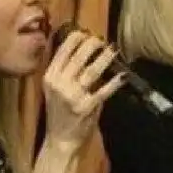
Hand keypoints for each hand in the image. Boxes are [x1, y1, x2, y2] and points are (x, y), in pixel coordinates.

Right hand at [42, 31, 125, 154]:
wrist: (60, 140)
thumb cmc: (61, 112)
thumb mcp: (55, 89)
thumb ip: (66, 72)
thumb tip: (84, 50)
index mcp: (50, 77)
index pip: (62, 52)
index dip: (75, 39)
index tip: (86, 32)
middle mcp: (59, 84)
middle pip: (78, 58)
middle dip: (92, 45)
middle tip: (103, 40)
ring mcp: (72, 96)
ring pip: (91, 71)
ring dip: (105, 59)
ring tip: (113, 50)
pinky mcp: (85, 107)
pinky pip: (103, 91)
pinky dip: (114, 82)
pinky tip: (122, 75)